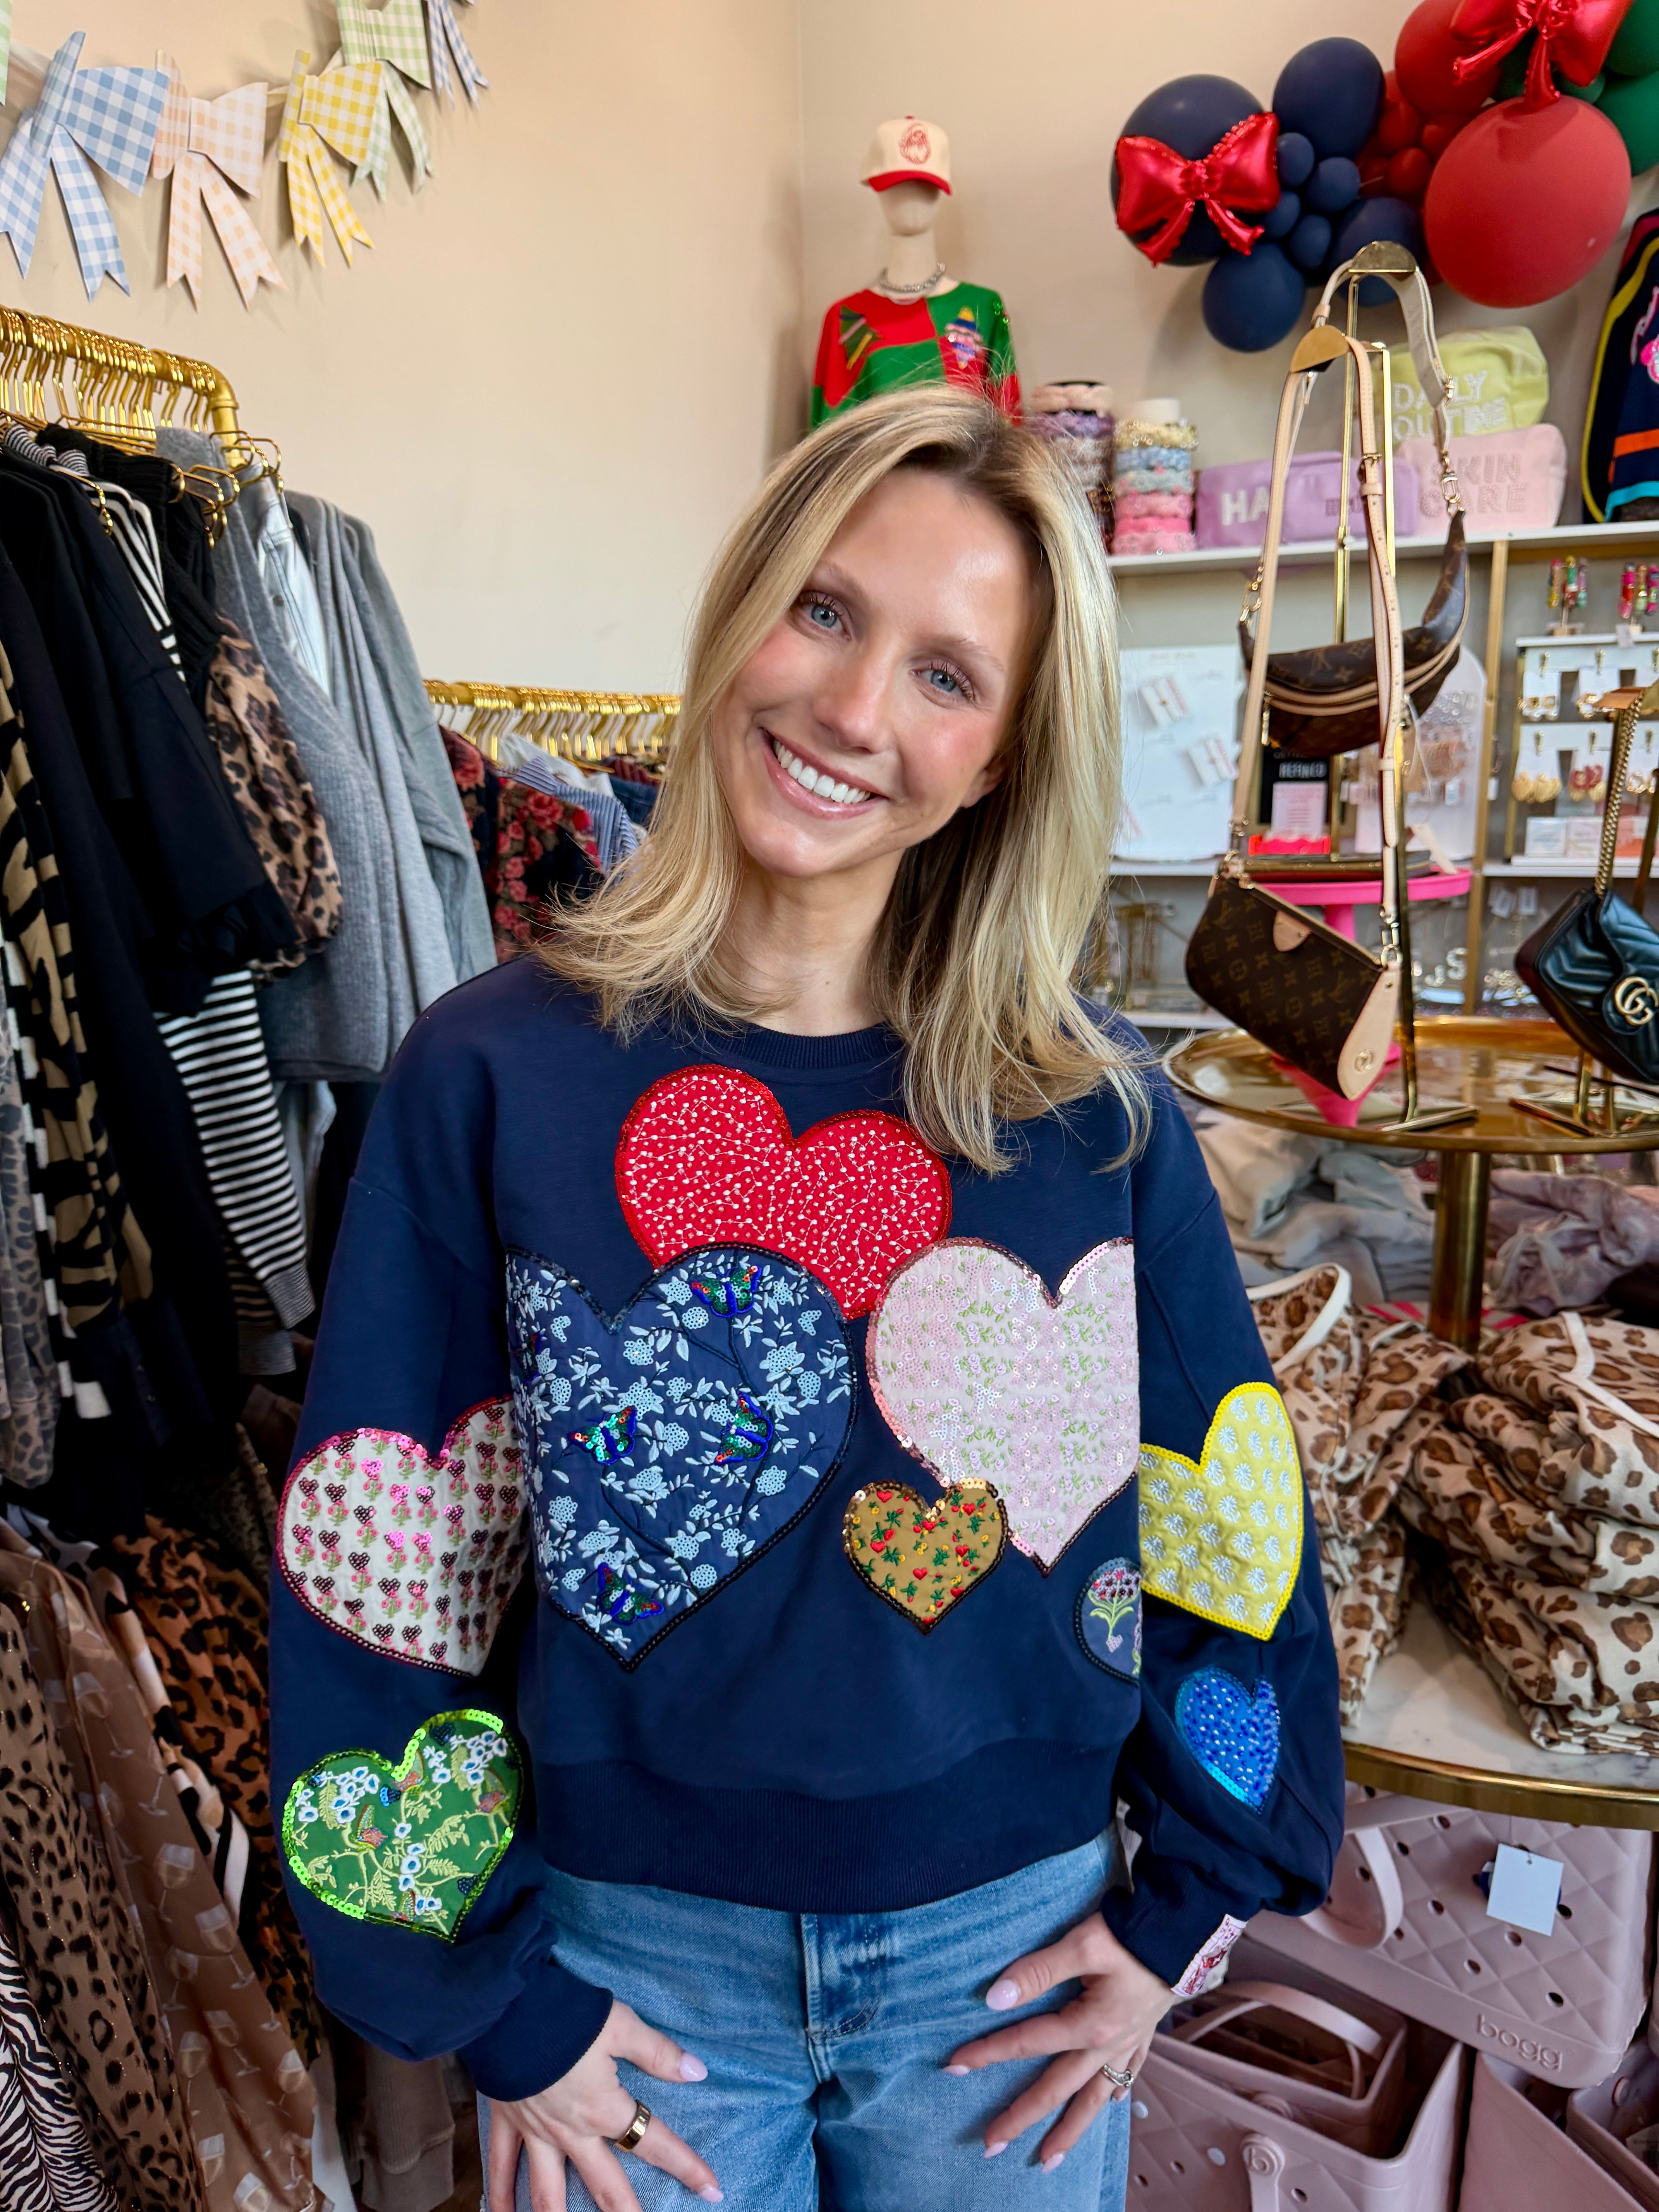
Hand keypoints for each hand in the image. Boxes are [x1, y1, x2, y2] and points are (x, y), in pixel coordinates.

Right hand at [485, 1997, 722, 2210]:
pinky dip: (500, 2194)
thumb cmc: (566, 2014)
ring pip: (549, 2192)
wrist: (506, 2006)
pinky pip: (501, 2166)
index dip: (686, 2166)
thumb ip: (657, 2053)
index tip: (713, 2189)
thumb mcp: (620, 2025)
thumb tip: (697, 2072)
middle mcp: (572, 2132)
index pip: (654, 2143)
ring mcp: (536, 2132)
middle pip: (606, 2187)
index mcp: (604, 2109)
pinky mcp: (507, 2121)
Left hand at [944, 1910, 1171, 2172]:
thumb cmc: (1133, 1933)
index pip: (1027, 2043)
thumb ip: (1038, 1971)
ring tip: (1048, 2160)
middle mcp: (1108, 2045)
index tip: (954, 2066)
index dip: (988, 2053)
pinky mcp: (1144, 2034)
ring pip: (1094, 2098)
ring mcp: (1128, 2044)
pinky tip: (1109, 2108)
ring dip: (1069, 2130)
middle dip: (1022, 2117)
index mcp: (1090, 2025)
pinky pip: (1128, 2076)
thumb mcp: (1082, 1944)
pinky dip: (1114, 2095)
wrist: (1185, 1930)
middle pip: (1057, 2088)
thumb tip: (994, 1998)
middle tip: (991, 2145)